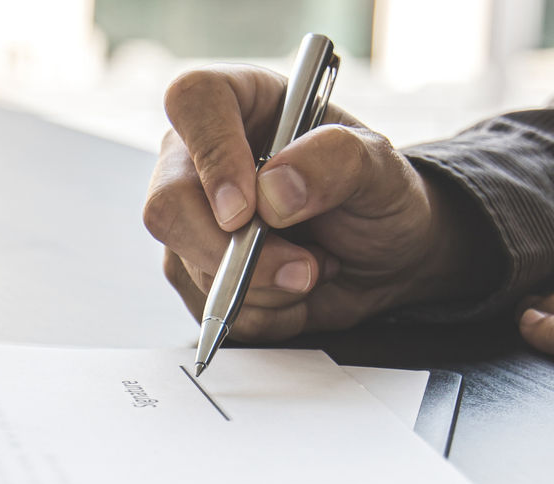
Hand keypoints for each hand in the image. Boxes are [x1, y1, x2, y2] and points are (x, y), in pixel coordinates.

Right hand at [143, 65, 496, 341]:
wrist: (385, 257)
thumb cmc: (376, 195)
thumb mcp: (380, 167)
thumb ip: (334, 161)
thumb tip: (272, 192)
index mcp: (240, 104)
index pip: (194, 101)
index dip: (212, 155)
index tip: (246, 208)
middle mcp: (200, 157)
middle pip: (167, 203)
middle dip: (234, 252)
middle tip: (300, 268)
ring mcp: (191, 217)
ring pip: (188, 263)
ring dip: (264, 286)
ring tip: (314, 268)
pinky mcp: (194, 271)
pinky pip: (206, 306)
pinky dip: (263, 313)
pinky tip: (293, 292)